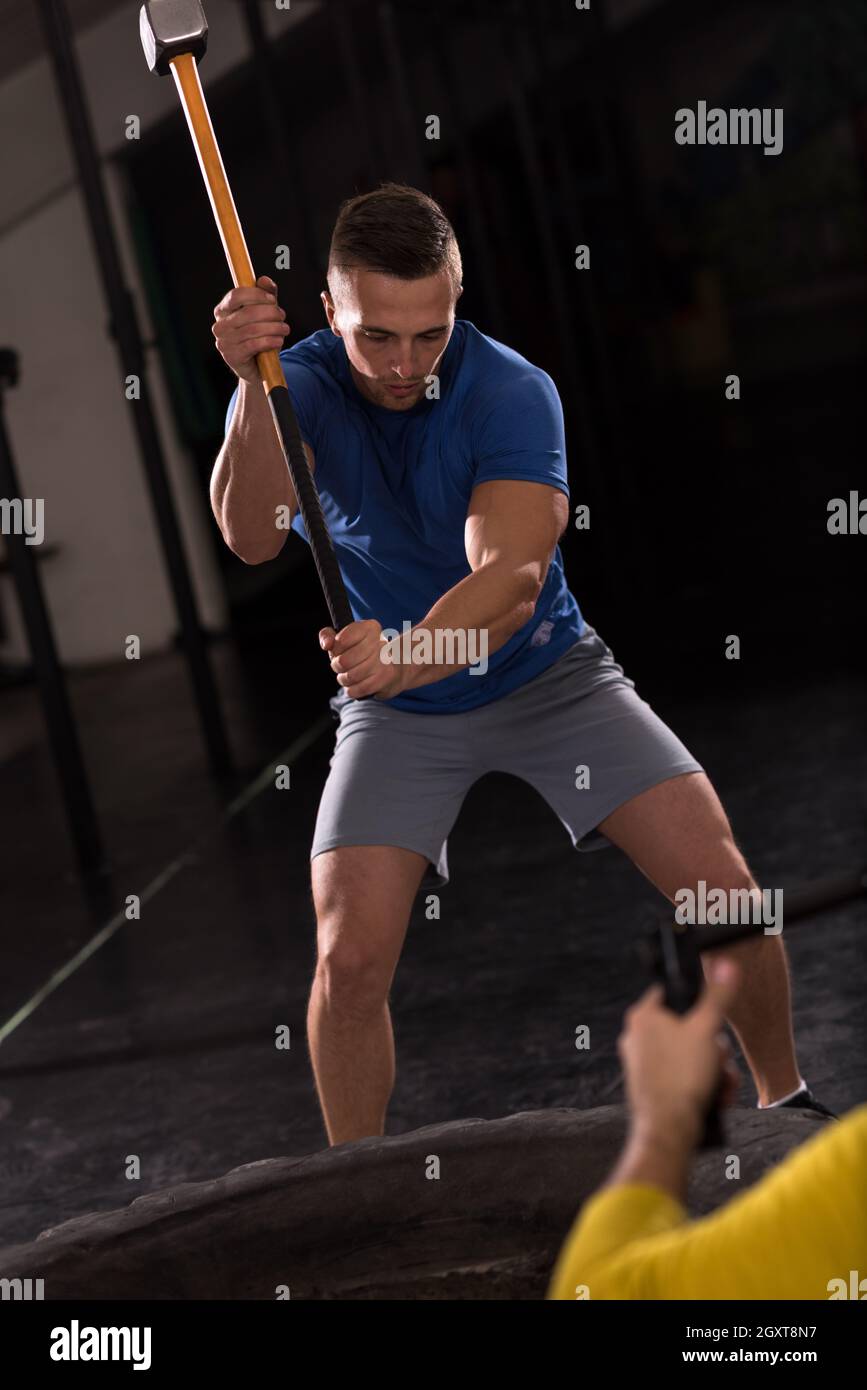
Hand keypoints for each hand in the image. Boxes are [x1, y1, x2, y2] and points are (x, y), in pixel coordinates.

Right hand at [212, 276, 289, 384]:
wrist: (258, 367)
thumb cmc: (260, 336)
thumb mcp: (265, 314)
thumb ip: (266, 296)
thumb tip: (265, 280)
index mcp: (223, 310)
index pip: (236, 295)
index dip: (256, 295)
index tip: (272, 300)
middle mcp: (219, 325)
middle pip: (247, 312)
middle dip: (270, 313)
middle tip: (282, 317)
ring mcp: (223, 342)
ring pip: (253, 329)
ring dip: (274, 327)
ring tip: (284, 329)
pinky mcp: (232, 356)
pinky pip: (254, 345)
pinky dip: (270, 341)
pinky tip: (279, 340)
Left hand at [319, 620, 407, 699]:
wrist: (393, 667)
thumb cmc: (362, 652)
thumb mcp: (343, 639)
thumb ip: (327, 636)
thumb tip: (327, 644)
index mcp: (370, 627)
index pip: (341, 641)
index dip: (335, 650)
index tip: (339, 651)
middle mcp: (380, 642)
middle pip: (343, 661)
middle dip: (337, 666)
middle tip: (342, 666)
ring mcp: (385, 661)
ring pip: (350, 677)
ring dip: (344, 679)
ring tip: (348, 675)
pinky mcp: (386, 678)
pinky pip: (358, 689)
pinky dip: (352, 690)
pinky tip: (355, 685)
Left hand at [617, 957, 741, 1143]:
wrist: (668, 1131)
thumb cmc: (682, 1077)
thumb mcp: (706, 1030)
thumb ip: (717, 996)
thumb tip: (725, 964)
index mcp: (643, 1016)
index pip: (672, 993)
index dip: (698, 1004)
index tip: (711, 1021)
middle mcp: (637, 1037)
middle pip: (686, 1030)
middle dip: (713, 1049)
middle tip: (720, 1062)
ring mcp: (642, 1063)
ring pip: (689, 1056)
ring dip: (713, 1070)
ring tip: (721, 1086)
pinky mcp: (650, 1086)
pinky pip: (682, 1077)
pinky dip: (702, 1085)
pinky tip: (716, 1098)